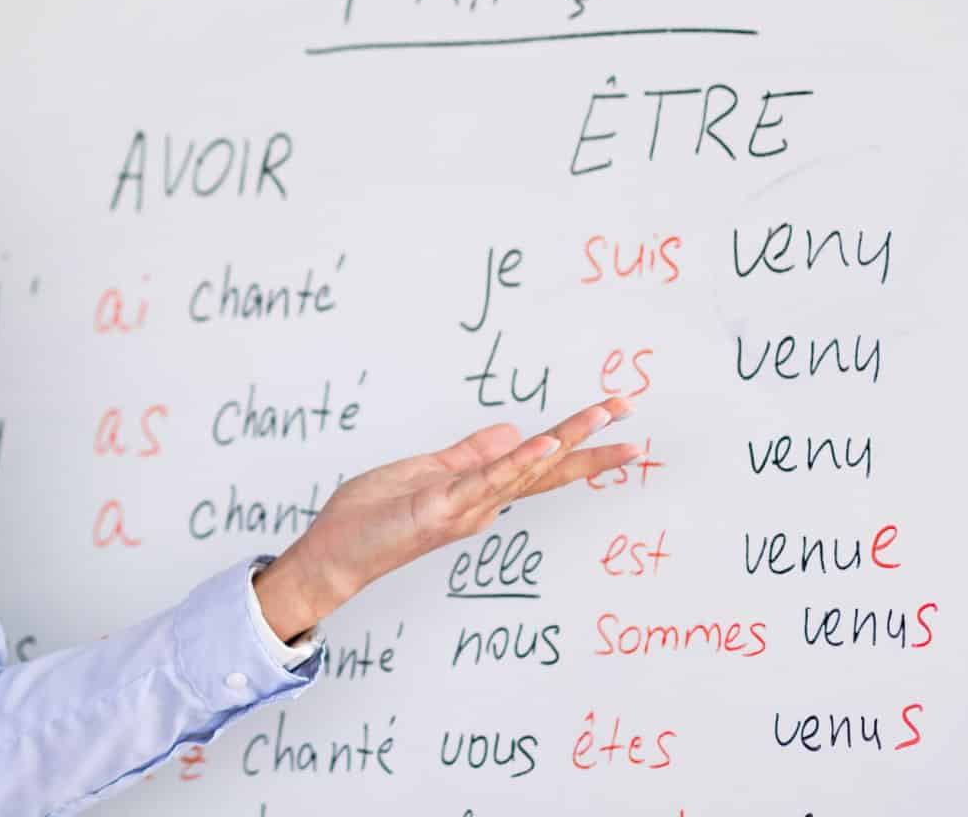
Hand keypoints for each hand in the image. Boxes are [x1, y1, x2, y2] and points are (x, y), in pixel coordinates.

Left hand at [251, 396, 639, 640]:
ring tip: (602, 416)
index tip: (612, 413)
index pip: (538, 461)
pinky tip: (543, 443)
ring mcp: (465, 507)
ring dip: (565, 441)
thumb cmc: (373, 516)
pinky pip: (484, 481)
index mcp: (480, 491)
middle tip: (633, 417)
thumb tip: (513, 430)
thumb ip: (470, 454)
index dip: (575, 438)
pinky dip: (516, 462)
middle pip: (546, 467)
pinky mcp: (440, 507)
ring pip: (524, 470)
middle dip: (592, 444)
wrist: (335, 553)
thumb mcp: (426, 472)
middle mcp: (482, 503)